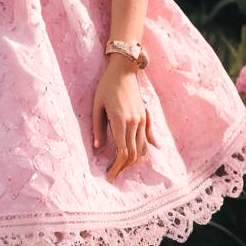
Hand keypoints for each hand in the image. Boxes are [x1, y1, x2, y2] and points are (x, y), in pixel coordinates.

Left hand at [92, 55, 158, 180]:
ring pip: (142, 148)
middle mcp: (134, 122)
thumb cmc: (106, 86)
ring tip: (123, 166)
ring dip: (134, 160)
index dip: (117, 167)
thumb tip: (97, 148)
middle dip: (124, 167)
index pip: (122, 151)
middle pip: (133, 153)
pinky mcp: (145, 115)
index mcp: (120, 121)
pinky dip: (147, 148)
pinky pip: (148, 137)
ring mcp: (142, 119)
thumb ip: (98, 127)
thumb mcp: (97, 105)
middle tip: (114, 174)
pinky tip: (147, 153)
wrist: (123, 69)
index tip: (110, 176)